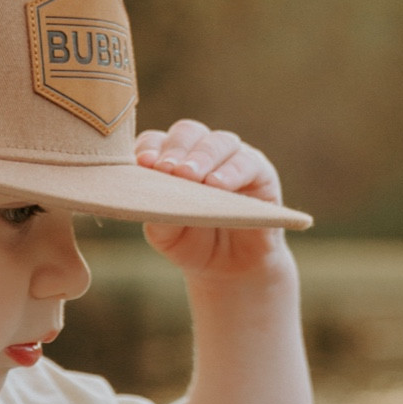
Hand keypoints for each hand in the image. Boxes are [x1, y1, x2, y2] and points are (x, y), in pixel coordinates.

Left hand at [136, 120, 292, 279]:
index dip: (149, 148)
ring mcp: (231, 159)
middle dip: (175, 149)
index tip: (142, 164)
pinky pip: (247, 161)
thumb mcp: (167, 235)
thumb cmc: (192, 245)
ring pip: (218, 141)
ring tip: (189, 176)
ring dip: (202, 157)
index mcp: (171, 161)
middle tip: (166, 170)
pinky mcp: (259, 172)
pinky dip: (231, 171)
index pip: (157, 141)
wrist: (230, 270)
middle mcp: (201, 153)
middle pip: (187, 132)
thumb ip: (158, 215)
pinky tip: (217, 184)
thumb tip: (152, 198)